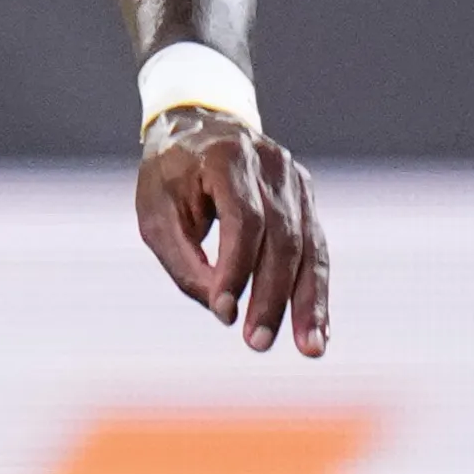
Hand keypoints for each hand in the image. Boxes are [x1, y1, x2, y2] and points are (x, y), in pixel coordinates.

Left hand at [135, 110, 330, 354]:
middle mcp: (271, 165)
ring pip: (309, 247)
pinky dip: (316, 291)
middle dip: (272, 296)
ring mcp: (295, 180)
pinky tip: (317, 330)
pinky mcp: (306, 198)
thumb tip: (222, 309)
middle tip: (259, 342)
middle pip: (283, 238)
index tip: (224, 313)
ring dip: (308, 302)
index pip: (244, 221)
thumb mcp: (156, 214)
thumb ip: (183, 261)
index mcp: (227, 158)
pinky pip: (316, 250)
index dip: (237, 270)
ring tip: (309, 348)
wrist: (199, 125)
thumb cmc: (169, 176)